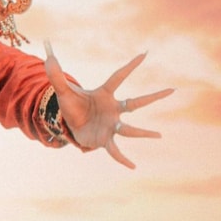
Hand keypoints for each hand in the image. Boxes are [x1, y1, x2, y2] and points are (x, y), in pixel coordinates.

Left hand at [44, 42, 173, 168]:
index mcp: (105, 94)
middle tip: (172, 90)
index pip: (119, 77)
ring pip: (129, 129)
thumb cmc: (72, 105)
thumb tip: (48, 55)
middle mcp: (113, 109)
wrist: (70, 124)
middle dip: (153, 97)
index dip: (130, 66)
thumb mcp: (62, 91)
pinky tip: (132, 166)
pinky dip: (122, 159)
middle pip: (135, 103)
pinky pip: (115, 151)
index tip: (145, 54)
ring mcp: (111, 125)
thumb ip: (55, 74)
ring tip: (159, 135)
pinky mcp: (105, 139)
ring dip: (143, 133)